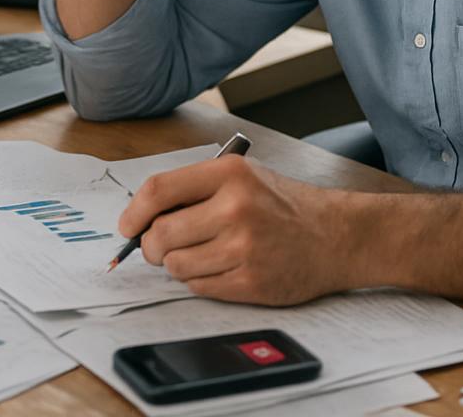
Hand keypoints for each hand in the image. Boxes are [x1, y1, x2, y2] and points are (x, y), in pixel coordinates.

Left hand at [118, 154, 353, 304]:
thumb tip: (141, 217)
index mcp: (229, 174)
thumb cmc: (283, 205)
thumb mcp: (242, 177)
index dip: (133, 213)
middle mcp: (235, 208)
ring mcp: (244, 248)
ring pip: (175, 266)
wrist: (335, 236)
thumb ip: (195, 189)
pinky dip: (200, 281)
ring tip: (201, 254)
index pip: (158, 190)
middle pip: (160, 235)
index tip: (127, 226)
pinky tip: (220, 267)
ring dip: (177, 265)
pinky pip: (198, 287)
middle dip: (152, 246)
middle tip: (161, 246)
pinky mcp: (251, 282)